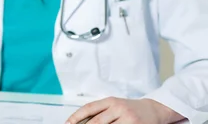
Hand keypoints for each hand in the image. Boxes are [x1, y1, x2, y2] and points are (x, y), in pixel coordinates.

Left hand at [66, 97, 183, 123]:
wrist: (155, 110)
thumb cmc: (131, 109)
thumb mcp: (115, 105)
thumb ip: (100, 112)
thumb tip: (81, 121)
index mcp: (111, 101)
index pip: (89, 108)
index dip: (76, 117)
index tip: (67, 123)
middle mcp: (119, 108)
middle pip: (97, 122)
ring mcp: (129, 119)